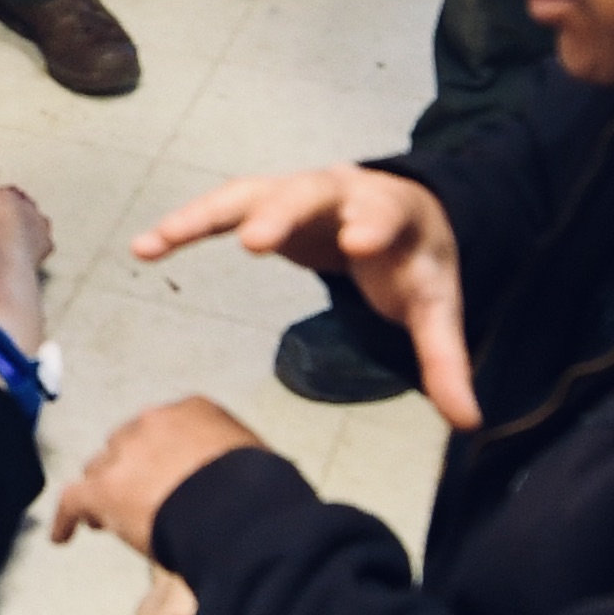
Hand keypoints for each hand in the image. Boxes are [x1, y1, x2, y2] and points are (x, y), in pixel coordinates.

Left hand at [50, 393, 269, 556]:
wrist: (238, 511)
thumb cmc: (260, 490)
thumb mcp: (253, 458)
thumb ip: (230, 460)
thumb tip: (234, 482)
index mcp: (192, 411)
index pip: (164, 429)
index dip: (158, 455)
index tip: (162, 474)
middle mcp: (152, 423)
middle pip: (127, 445)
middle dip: (129, 469)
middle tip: (136, 497)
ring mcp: (124, 454)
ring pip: (101, 469)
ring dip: (105, 490)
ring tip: (106, 519)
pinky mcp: (104, 489)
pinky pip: (74, 501)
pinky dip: (67, 519)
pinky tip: (63, 536)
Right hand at [137, 166, 477, 427]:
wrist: (400, 216)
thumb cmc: (414, 264)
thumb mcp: (436, 309)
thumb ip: (446, 362)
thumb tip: (467, 422)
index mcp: (390, 214)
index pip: (384, 214)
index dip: (372, 224)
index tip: (357, 241)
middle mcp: (340, 192)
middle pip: (310, 194)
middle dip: (283, 214)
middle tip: (256, 241)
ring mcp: (298, 193)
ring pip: (252, 194)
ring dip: (208, 215)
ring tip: (162, 239)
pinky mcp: (266, 203)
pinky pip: (221, 208)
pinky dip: (185, 223)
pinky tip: (145, 245)